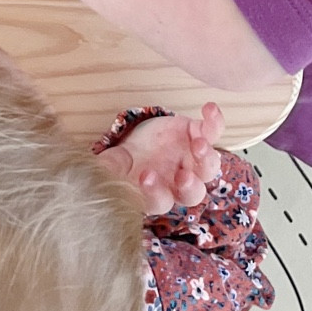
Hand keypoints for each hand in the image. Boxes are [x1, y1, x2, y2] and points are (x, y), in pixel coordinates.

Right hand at [95, 104, 224, 215]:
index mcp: (157, 194)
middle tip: (183, 175)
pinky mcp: (198, 135)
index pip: (158, 201)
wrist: (141, 141)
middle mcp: (179, 183)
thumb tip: (97, 173)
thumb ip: (109, 171)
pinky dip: (214, 122)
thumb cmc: (128, 161)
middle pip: (192, 193)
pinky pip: (212, 132)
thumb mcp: (113, 165)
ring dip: (206, 157)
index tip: (145, 176)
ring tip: (198, 143)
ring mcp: (192, 161)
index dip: (154, 192)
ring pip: (208, 167)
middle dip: (190, 185)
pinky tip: (209, 109)